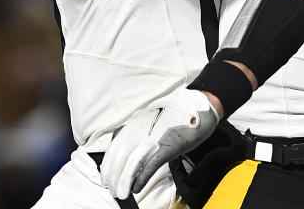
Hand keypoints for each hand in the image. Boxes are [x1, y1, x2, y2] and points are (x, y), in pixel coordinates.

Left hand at [100, 88, 219, 198]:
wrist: (197, 109)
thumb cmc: (174, 116)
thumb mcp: (149, 119)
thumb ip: (135, 130)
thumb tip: (120, 143)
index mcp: (135, 124)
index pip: (114, 148)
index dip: (108, 166)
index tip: (105, 179)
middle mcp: (140, 130)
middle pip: (119, 157)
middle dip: (113, 176)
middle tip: (112, 190)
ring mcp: (153, 138)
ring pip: (131, 162)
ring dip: (124, 180)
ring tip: (121, 193)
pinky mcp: (167, 146)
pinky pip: (150, 165)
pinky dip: (141, 178)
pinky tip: (136, 188)